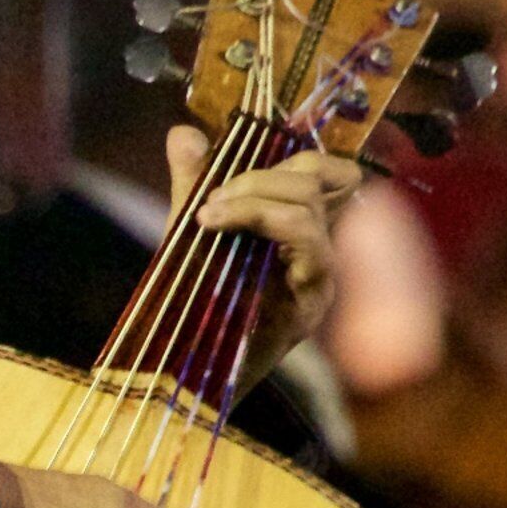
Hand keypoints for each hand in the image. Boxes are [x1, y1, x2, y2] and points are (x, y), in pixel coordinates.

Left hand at [169, 126, 360, 393]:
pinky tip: (216, 226)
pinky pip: (309, 243)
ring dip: (252, 196)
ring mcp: (321, 275)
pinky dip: (261, 220)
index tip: (225, 172)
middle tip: (209, 202)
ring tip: (208, 215)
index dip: (283, 156)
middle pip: (315, 177)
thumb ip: (194, 184)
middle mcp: (320, 248)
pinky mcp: (313, 300)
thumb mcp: (191, 235)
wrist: (187, 375)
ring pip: (308, 205)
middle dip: (256, 176)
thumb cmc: (196, 308)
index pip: (322, 170)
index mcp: (300, 228)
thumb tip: (184, 132)